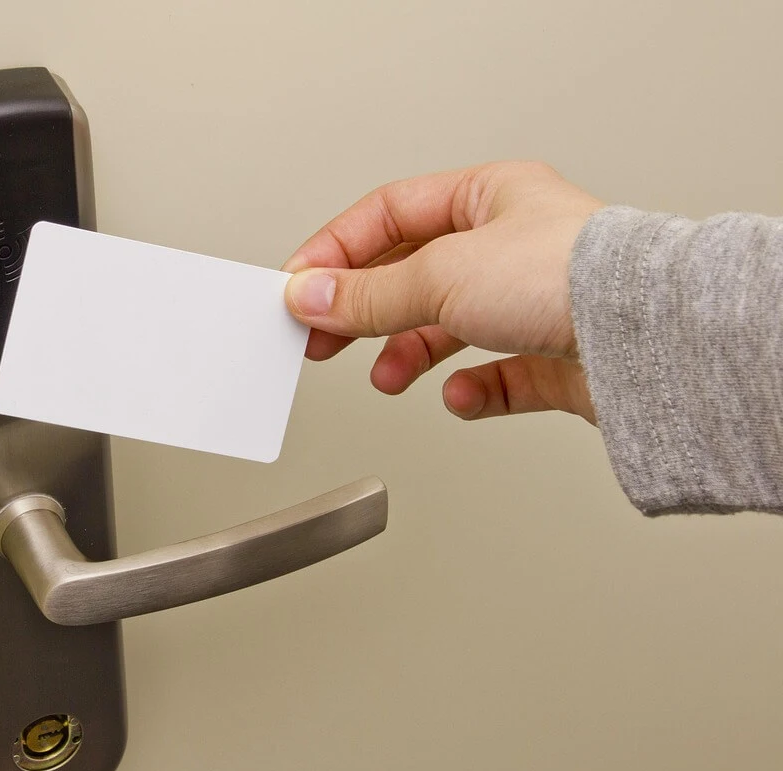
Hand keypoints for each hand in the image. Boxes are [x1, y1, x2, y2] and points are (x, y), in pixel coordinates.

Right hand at [283, 161, 602, 422]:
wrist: (649, 340)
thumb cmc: (571, 276)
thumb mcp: (440, 275)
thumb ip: (367, 293)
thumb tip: (310, 296)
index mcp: (489, 196)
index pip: (390, 214)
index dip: (337, 250)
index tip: (300, 287)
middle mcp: (513, 244)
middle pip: (413, 274)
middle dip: (365, 310)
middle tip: (321, 339)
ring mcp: (536, 301)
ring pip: (450, 326)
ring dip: (409, 353)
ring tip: (387, 377)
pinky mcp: (556, 356)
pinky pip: (499, 375)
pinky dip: (471, 389)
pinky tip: (460, 395)